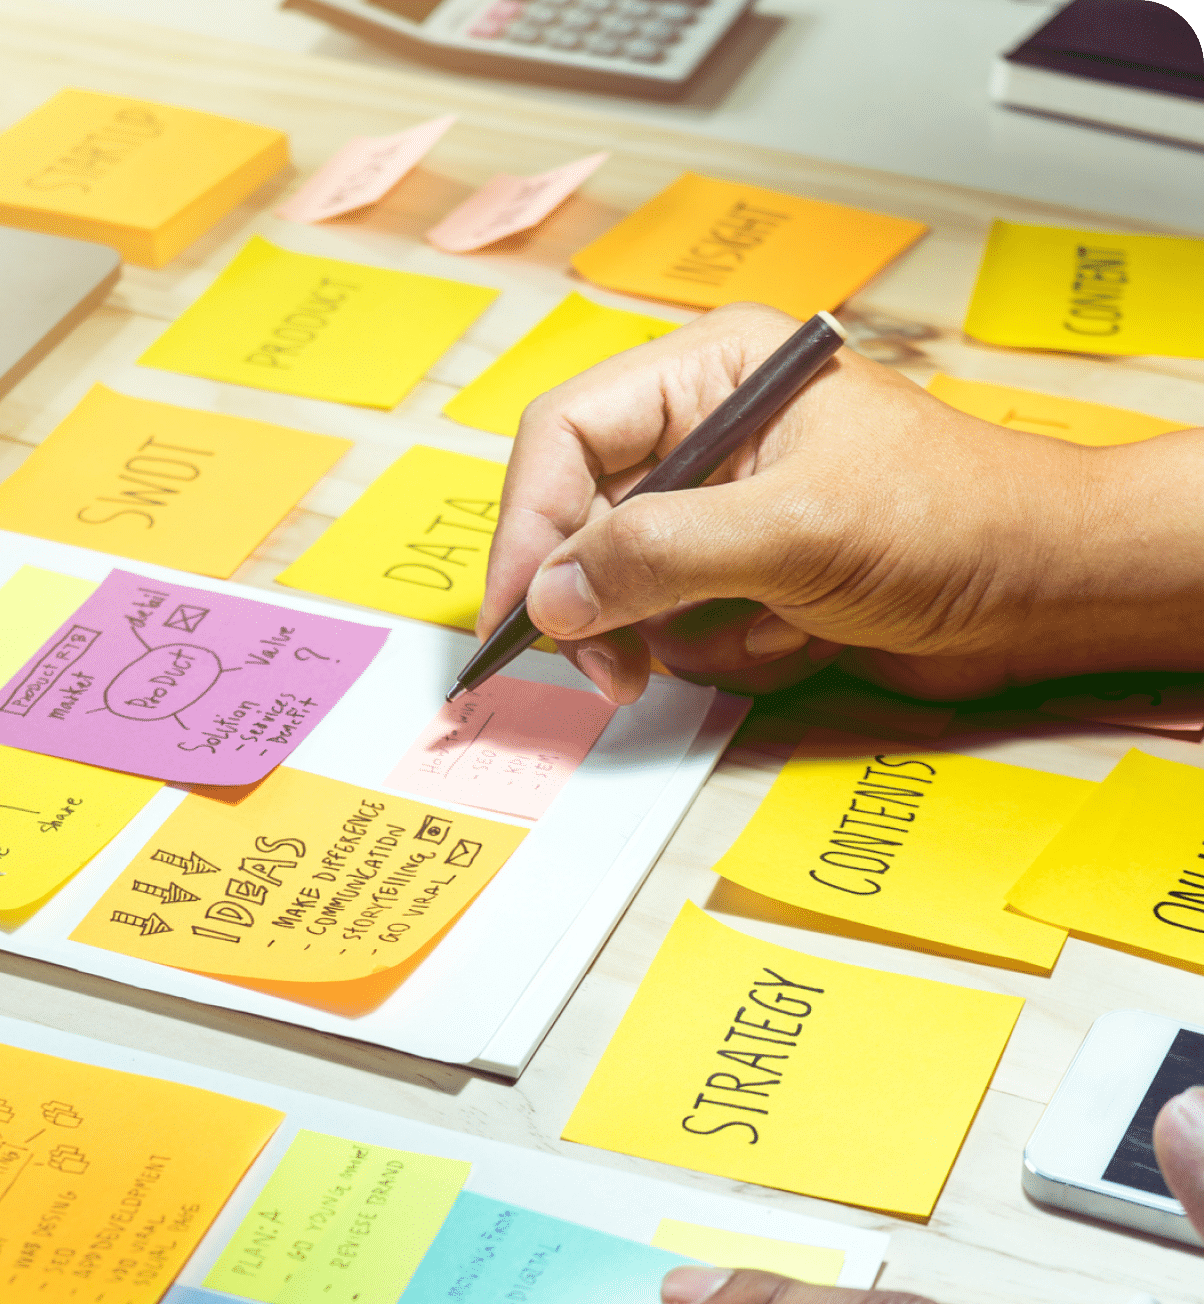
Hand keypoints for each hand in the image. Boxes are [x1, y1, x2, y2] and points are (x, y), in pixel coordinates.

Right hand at [480, 302, 1203, 703]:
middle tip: (609, 668)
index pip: (565, 434)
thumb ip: (659, 555)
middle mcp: (701, 434)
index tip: (518, 610)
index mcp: (711, 373)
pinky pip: (673, 628)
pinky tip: (794, 636)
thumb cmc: (955, 520)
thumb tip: (551, 592)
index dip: (527, 523)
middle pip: (578, 517)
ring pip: (620, 587)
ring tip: (761, 632)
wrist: (1048, 591)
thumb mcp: (795, 530)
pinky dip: (723, 651)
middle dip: (600, 599)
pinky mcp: (738, 576)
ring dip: (678, 633)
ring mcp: (719, 511)